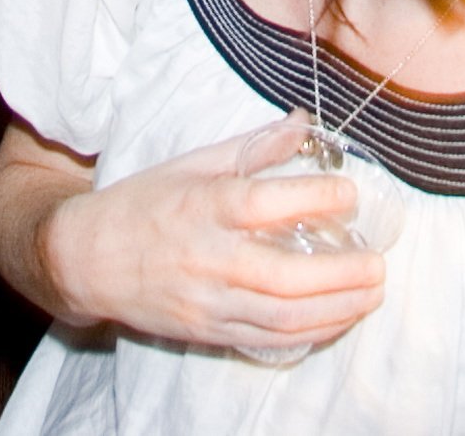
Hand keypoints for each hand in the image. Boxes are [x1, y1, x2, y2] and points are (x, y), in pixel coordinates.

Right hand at [34, 119, 387, 357]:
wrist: (87, 258)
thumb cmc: (143, 204)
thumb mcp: (194, 163)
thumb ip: (254, 147)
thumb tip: (305, 123)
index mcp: (205, 206)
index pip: (267, 204)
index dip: (316, 198)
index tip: (351, 192)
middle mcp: (208, 257)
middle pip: (284, 276)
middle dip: (341, 275)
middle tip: (377, 263)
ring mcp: (207, 301)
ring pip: (282, 317)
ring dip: (335, 310)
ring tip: (369, 294)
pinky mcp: (207, 331)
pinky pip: (265, 340)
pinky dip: (308, 334)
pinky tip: (336, 320)